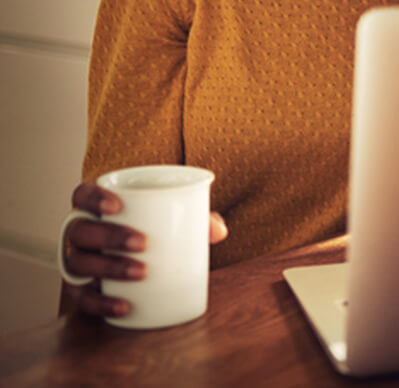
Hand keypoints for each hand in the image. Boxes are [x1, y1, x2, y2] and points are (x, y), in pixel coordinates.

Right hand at [60, 182, 227, 318]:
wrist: (142, 260)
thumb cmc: (155, 230)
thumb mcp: (174, 219)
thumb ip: (196, 218)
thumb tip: (219, 230)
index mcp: (97, 208)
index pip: (82, 195)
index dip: (93, 198)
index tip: (118, 205)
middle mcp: (81, 233)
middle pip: (80, 230)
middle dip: (109, 236)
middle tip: (143, 243)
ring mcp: (78, 262)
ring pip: (79, 263)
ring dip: (109, 268)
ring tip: (141, 272)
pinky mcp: (82, 290)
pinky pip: (83, 299)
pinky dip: (102, 303)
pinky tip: (124, 305)